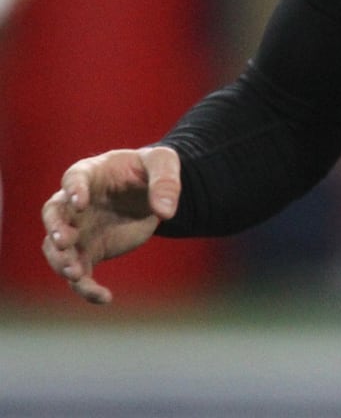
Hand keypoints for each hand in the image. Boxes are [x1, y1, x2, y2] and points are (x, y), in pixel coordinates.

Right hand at [40, 147, 180, 304]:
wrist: (148, 191)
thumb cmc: (148, 170)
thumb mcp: (163, 163)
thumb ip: (166, 181)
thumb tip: (166, 211)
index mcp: (90, 173)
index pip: (74, 178)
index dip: (75, 190)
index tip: (81, 202)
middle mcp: (75, 203)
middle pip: (54, 214)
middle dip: (55, 228)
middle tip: (64, 241)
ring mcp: (79, 229)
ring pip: (57, 249)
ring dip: (61, 261)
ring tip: (75, 274)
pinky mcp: (89, 251)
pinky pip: (80, 272)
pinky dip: (87, 287)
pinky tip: (104, 297)